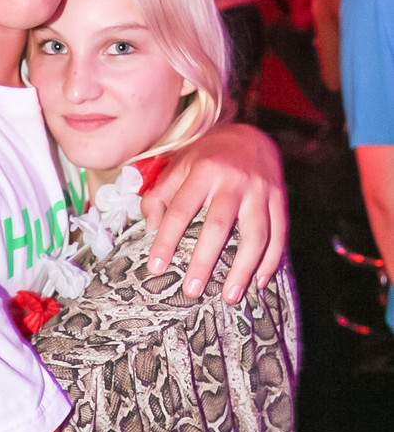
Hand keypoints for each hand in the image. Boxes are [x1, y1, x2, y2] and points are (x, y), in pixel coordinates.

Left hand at [142, 123, 286, 301]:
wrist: (253, 135)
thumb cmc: (209, 156)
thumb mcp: (180, 165)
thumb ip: (160, 194)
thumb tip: (150, 227)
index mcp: (204, 171)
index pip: (180, 210)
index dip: (166, 240)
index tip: (156, 267)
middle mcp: (234, 181)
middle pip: (218, 226)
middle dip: (204, 261)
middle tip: (192, 290)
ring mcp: (261, 191)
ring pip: (255, 235)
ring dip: (243, 269)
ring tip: (230, 296)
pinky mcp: (280, 200)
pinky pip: (279, 235)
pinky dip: (271, 261)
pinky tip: (260, 281)